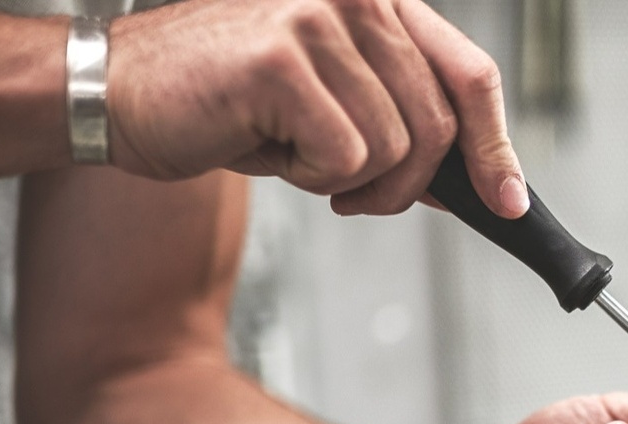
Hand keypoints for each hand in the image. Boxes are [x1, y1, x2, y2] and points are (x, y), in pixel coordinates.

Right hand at [107, 0, 522, 216]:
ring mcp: (317, 19)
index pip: (470, 72)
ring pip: (395, 149)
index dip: (495, 145)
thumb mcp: (335, 106)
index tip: (508, 201)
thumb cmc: (227, 101)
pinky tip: (267, 147)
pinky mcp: (282, 61)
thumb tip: (478, 180)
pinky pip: (345, 159)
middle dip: (405, 186)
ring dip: (349, 180)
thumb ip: (405, 125)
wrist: (119, 93)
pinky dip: (310, 179)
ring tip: (293, 153)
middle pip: (438, 126)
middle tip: (353, 196)